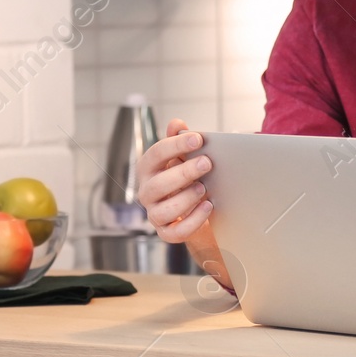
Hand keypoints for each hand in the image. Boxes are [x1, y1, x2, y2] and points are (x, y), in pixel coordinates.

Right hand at [137, 118, 213, 244]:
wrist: (195, 207)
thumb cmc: (187, 177)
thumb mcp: (185, 157)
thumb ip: (179, 140)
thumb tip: (176, 123)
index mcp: (148, 169)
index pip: (155, 155)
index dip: (176, 145)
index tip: (198, 139)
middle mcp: (147, 192)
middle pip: (158, 184)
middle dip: (184, 172)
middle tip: (207, 163)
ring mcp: (154, 214)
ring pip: (164, 210)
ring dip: (186, 198)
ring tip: (205, 189)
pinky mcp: (166, 232)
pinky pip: (176, 231)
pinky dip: (193, 220)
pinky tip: (208, 206)